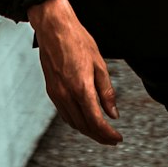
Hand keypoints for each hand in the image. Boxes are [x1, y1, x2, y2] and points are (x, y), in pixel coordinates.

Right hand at [27, 0, 121, 144]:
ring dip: (87, 130)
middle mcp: (66, 94)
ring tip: (100, 131)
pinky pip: (64, 113)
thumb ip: (106, 91)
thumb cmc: (77, 40)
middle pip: (84, 126)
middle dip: (99, 136)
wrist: (54, 28)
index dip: (107, 134)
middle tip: (111, 139)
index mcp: (81, 87)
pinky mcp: (51, 90)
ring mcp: (56, 93)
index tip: (117, 138)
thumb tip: (113, 113)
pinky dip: (76, 120)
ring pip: (72, 122)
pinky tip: (84, 117)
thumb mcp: (99, 64)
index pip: (96, 121)